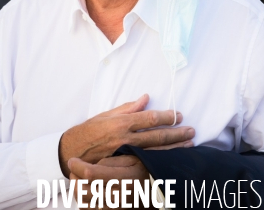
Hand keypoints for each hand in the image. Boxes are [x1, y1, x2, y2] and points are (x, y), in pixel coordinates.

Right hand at [59, 94, 194, 176]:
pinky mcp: (125, 165)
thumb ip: (128, 108)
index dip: (166, 117)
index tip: (179, 115)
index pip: (150, 119)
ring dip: (174, 148)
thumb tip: (145, 98)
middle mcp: (126, 138)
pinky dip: (162, 160)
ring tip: (189, 145)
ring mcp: (126, 154)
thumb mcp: (106, 114)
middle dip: (176, 133)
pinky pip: (147, 162)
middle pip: (157, 136)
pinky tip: (172, 159)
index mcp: (122, 123)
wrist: (72, 151)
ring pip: (156, 151)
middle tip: (191, 131)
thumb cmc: (89, 130)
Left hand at [69, 155, 149, 208]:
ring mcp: (116, 208)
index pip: (91, 173)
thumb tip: (89, 167)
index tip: (72, 160)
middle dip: (74, 179)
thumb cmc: (144, 169)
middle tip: (73, 170)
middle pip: (84, 191)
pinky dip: (84, 203)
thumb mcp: (132, 159)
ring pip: (85, 204)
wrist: (158, 190)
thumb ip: (110, 163)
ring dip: (77, 192)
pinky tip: (86, 193)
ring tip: (78, 181)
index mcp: (123, 178)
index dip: (78, 166)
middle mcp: (119, 196)